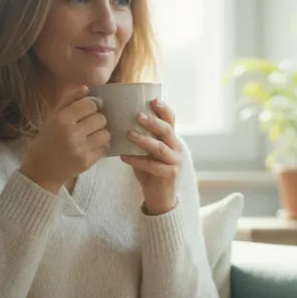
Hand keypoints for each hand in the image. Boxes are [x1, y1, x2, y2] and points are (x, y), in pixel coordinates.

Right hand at [19, 85, 109, 193]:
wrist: (40, 171)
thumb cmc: (46, 141)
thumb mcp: (52, 118)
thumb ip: (69, 100)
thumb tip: (87, 88)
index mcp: (61, 119)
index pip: (90, 105)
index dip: (92, 107)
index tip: (88, 112)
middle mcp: (71, 132)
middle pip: (100, 118)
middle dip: (97, 121)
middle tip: (90, 126)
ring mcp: (80, 148)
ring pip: (105, 134)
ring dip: (101, 134)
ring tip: (91, 137)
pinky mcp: (86, 162)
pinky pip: (104, 149)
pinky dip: (100, 147)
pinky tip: (90, 147)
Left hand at [121, 98, 181, 214]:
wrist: (160, 197)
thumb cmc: (150, 171)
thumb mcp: (146, 152)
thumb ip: (141, 138)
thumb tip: (120, 122)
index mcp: (172, 140)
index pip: (171, 120)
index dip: (164, 110)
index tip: (154, 100)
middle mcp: (176, 148)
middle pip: (167, 131)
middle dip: (153, 122)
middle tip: (138, 115)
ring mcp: (175, 162)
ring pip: (160, 148)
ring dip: (144, 140)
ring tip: (129, 134)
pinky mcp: (169, 175)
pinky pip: (152, 165)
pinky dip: (137, 160)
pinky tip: (124, 157)